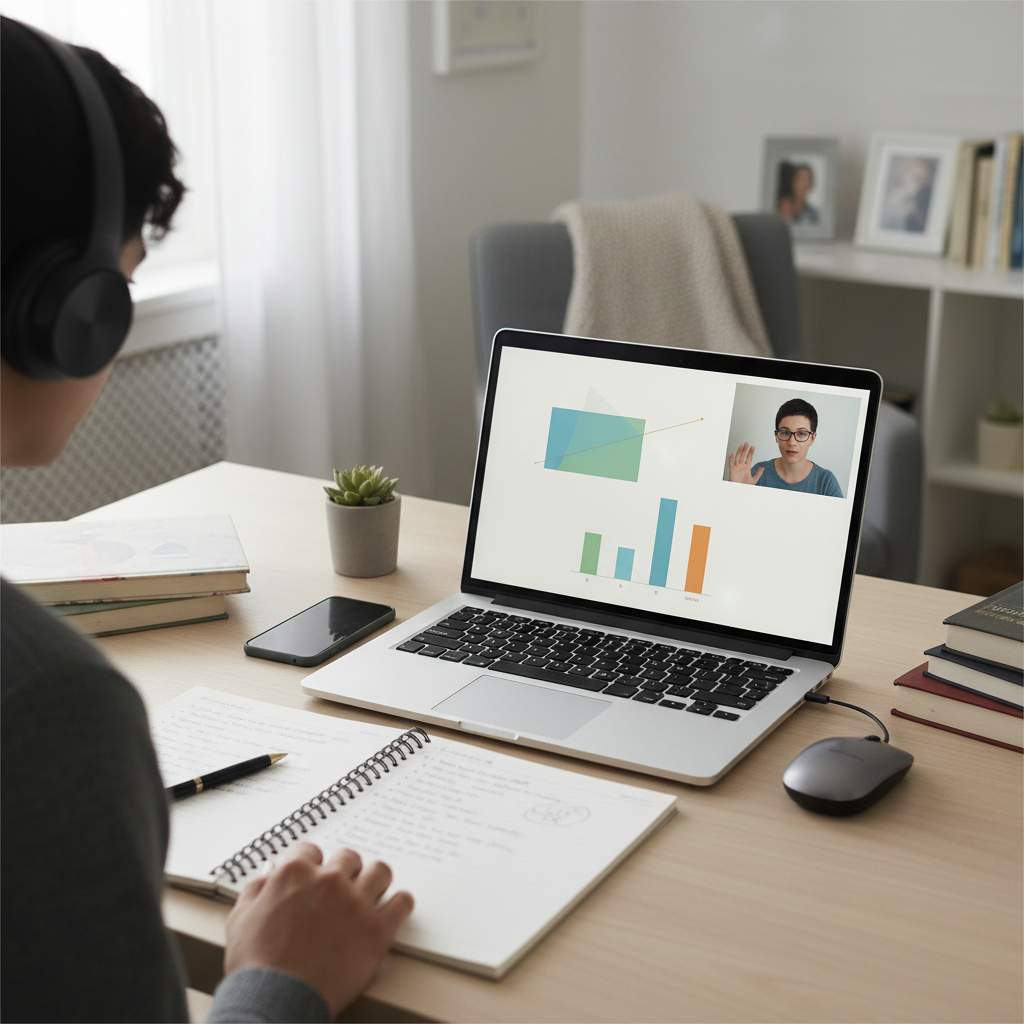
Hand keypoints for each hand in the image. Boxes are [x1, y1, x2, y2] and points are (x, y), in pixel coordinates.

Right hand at [224, 843, 413, 1016]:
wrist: (276, 1001)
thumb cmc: (256, 966)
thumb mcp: (240, 919)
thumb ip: (255, 889)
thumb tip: (267, 874)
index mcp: (295, 873)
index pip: (311, 850)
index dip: (312, 866)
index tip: (314, 877)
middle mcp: (329, 880)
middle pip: (349, 858)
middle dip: (344, 872)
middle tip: (341, 891)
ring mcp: (356, 903)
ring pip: (380, 872)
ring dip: (375, 882)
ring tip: (370, 896)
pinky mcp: (378, 929)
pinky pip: (403, 902)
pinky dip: (399, 905)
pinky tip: (391, 912)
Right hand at [728, 442, 763, 484]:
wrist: (739, 489)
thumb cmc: (746, 485)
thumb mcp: (754, 479)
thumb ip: (758, 473)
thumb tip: (763, 467)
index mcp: (747, 467)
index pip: (749, 458)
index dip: (751, 452)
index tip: (753, 447)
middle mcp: (742, 466)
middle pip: (743, 455)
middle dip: (745, 449)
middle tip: (747, 443)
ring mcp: (737, 467)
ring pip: (738, 457)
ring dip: (739, 451)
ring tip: (741, 446)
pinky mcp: (732, 470)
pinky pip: (731, 463)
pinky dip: (731, 458)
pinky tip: (733, 454)